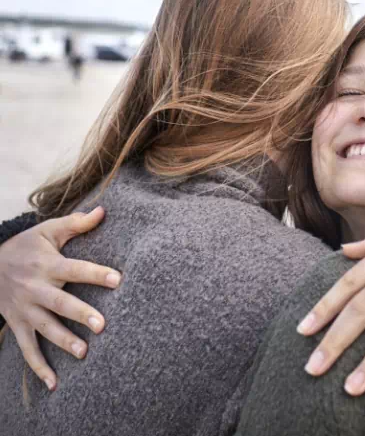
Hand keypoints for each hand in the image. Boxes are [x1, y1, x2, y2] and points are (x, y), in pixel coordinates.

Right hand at [0, 207, 121, 389]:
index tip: (118, 279)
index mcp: (47, 264)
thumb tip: (103, 210)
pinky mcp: (17, 325)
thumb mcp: (47, 231)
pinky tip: (54, 384)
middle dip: (80, 314)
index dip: (96, 274)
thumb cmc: (26, 246)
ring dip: (63, 342)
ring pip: (44, 329)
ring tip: (84, 353)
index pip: (75, 269)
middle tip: (103, 325)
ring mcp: (25, 310)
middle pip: (60, 303)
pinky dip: (39, 368)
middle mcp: (35, 288)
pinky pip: (27, 349)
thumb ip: (76, 223)